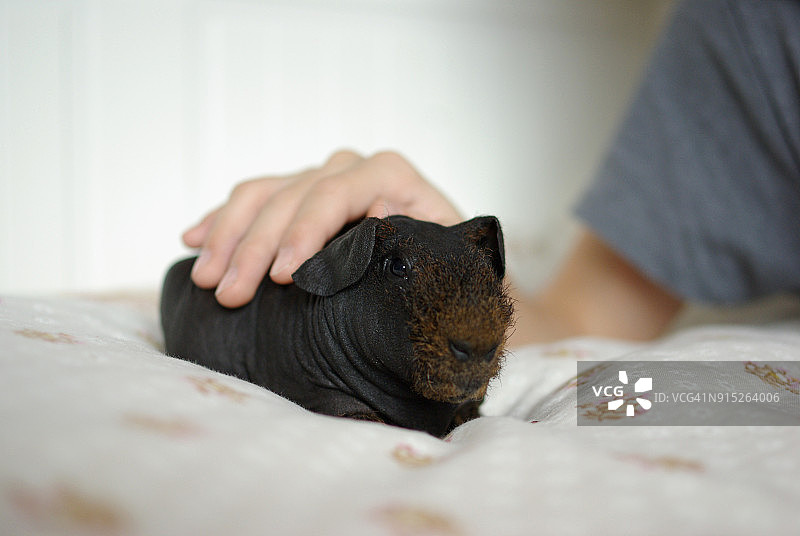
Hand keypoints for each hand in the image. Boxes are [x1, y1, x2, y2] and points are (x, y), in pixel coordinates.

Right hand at [182, 150, 461, 307]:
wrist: (443, 270)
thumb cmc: (447, 270)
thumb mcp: (447, 260)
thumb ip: (424, 242)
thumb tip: (382, 216)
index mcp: (391, 176)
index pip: (337, 194)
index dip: (304, 232)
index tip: (282, 278)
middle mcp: (352, 168)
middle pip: (290, 196)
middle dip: (255, 247)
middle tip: (229, 293)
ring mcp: (321, 178)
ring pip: (262, 194)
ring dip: (228, 235)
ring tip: (206, 279)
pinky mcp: (300, 195)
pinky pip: (252, 199)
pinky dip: (222, 220)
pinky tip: (193, 240)